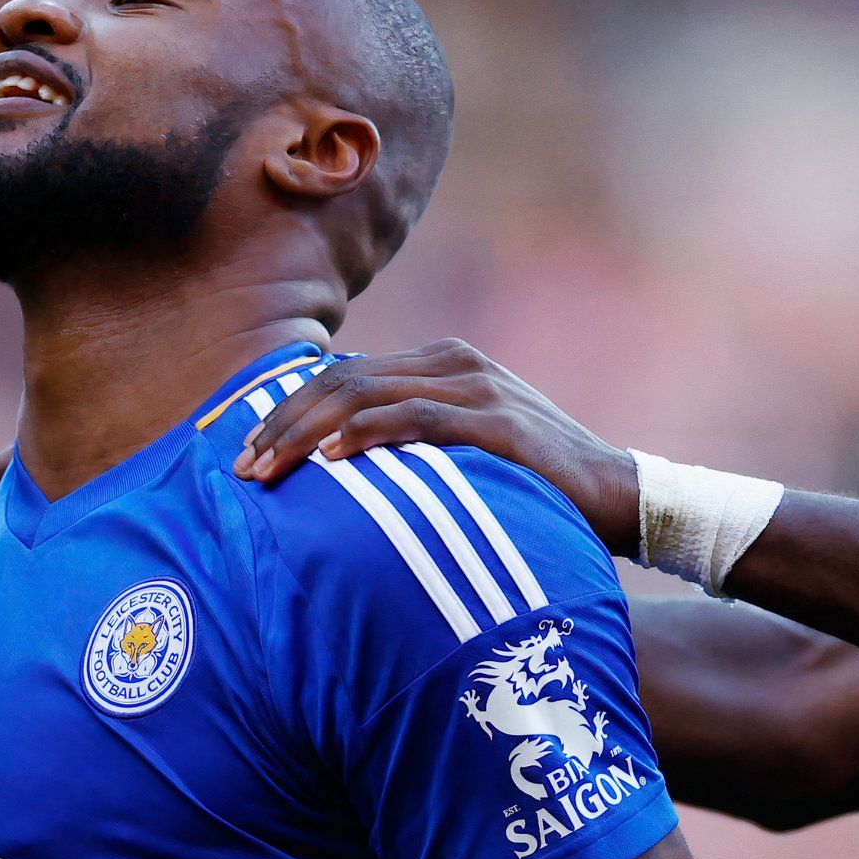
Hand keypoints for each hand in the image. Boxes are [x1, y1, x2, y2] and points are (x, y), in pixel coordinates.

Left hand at [230, 340, 641, 552]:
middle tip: (241, 469)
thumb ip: (411, 443)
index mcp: (440, 363)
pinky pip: (417, 420)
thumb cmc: (532, 486)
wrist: (617, 496)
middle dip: (283, 423)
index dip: (287, 410)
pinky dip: (368, 437)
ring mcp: (476, 386)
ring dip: (307, 433)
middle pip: (343, 380)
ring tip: (269, 470)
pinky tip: (333, 462)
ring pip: (366, 395)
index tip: (245, 452)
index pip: (342, 375)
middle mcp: (454, 362)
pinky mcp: (496, 422)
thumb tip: (338, 466)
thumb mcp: (462, 454)